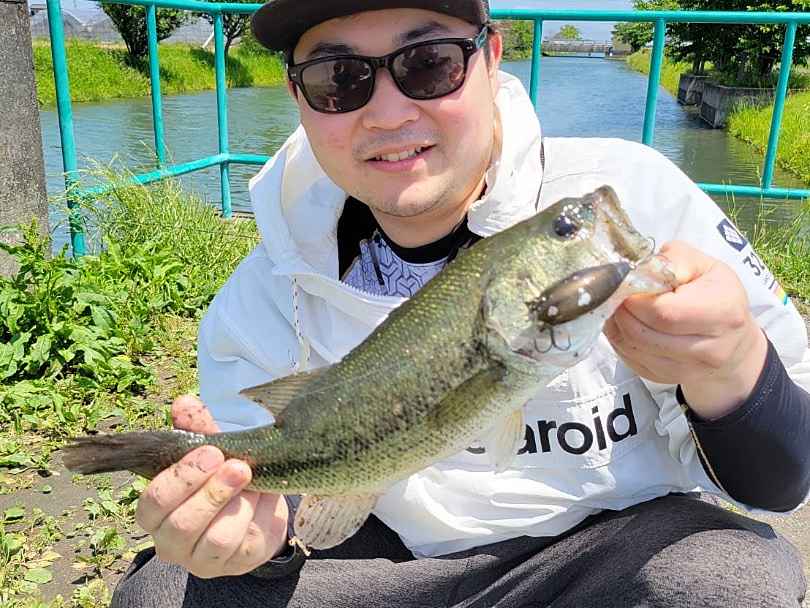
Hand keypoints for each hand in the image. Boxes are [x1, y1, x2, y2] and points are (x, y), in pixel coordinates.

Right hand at [135, 395, 288, 577]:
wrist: (256, 507)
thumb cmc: (221, 477)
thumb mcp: (210, 451)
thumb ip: (196, 429)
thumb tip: (184, 403)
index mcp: (155, 512)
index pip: (153, 502)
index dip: (181, 478)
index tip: (211, 452)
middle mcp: (171, 542)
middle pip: (182, 525)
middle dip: (212, 493)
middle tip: (238, 466)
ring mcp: (201, 559)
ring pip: (216, 538)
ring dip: (239, 504)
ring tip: (254, 480)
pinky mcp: (234, 565)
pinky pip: (245, 546)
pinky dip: (259, 516)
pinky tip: (264, 497)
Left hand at [604, 241, 767, 419]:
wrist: (733, 340)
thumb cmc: (716, 293)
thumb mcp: (702, 264)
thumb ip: (673, 260)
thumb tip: (640, 272)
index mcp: (723, 312)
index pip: (663, 312)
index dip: (636, 300)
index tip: (626, 286)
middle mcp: (711, 349)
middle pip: (644, 334)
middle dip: (622, 313)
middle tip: (616, 296)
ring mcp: (690, 370)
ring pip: (634, 350)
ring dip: (617, 327)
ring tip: (619, 309)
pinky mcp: (670, 380)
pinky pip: (632, 362)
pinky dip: (620, 342)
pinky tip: (624, 326)